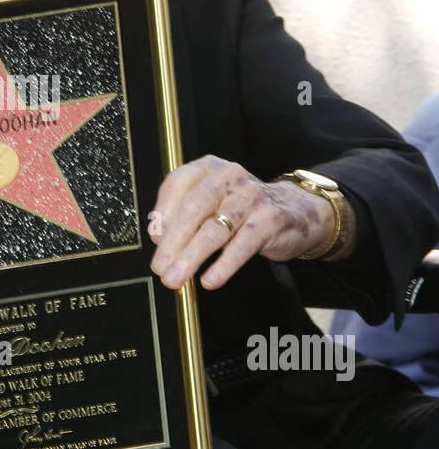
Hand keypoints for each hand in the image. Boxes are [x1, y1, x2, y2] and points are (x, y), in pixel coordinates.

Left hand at [148, 155, 346, 290]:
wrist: (295, 211)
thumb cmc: (242, 209)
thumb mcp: (212, 203)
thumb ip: (184, 214)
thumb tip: (159, 238)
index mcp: (209, 169)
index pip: (178, 183)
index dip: (162, 212)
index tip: (154, 238)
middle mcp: (229, 177)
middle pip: (194, 209)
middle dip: (172, 242)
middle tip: (160, 267)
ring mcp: (251, 197)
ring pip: (215, 229)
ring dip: (191, 257)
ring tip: (176, 278)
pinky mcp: (270, 220)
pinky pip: (242, 245)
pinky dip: (224, 265)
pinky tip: (210, 280)